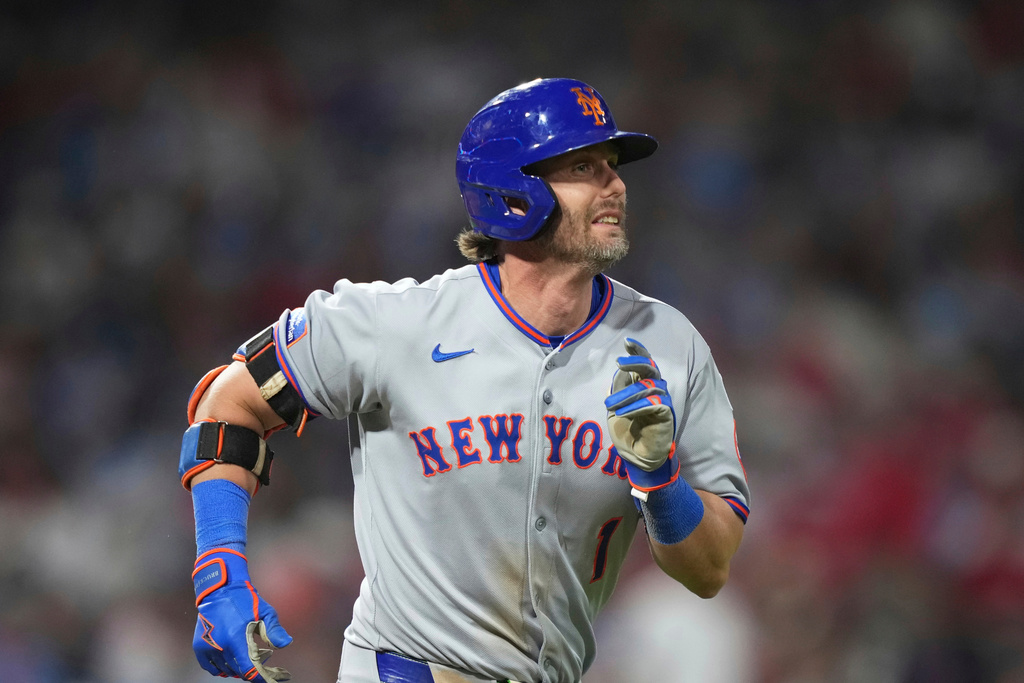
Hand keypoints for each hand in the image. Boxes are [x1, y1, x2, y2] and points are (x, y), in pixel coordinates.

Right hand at [192, 549, 291, 681]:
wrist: (219, 589)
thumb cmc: (245, 599)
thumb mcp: (265, 612)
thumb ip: (275, 631)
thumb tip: (286, 644)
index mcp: (236, 638)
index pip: (249, 669)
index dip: (261, 677)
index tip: (273, 678)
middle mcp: (220, 646)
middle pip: (239, 671)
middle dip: (253, 670)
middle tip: (265, 660)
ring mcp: (207, 648)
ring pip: (226, 670)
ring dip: (239, 668)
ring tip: (249, 655)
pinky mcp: (199, 647)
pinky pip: (211, 668)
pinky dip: (222, 668)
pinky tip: (233, 661)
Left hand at [604, 338, 676, 471]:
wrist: (636, 456)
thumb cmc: (627, 430)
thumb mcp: (616, 406)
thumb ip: (619, 389)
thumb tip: (618, 372)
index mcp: (645, 386)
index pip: (645, 364)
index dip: (638, 351)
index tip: (627, 342)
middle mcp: (656, 391)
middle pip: (651, 369)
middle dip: (635, 362)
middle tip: (618, 363)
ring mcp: (663, 402)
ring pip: (648, 387)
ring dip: (626, 394)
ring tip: (609, 405)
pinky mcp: (666, 415)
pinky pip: (654, 404)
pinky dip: (636, 407)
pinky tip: (622, 412)